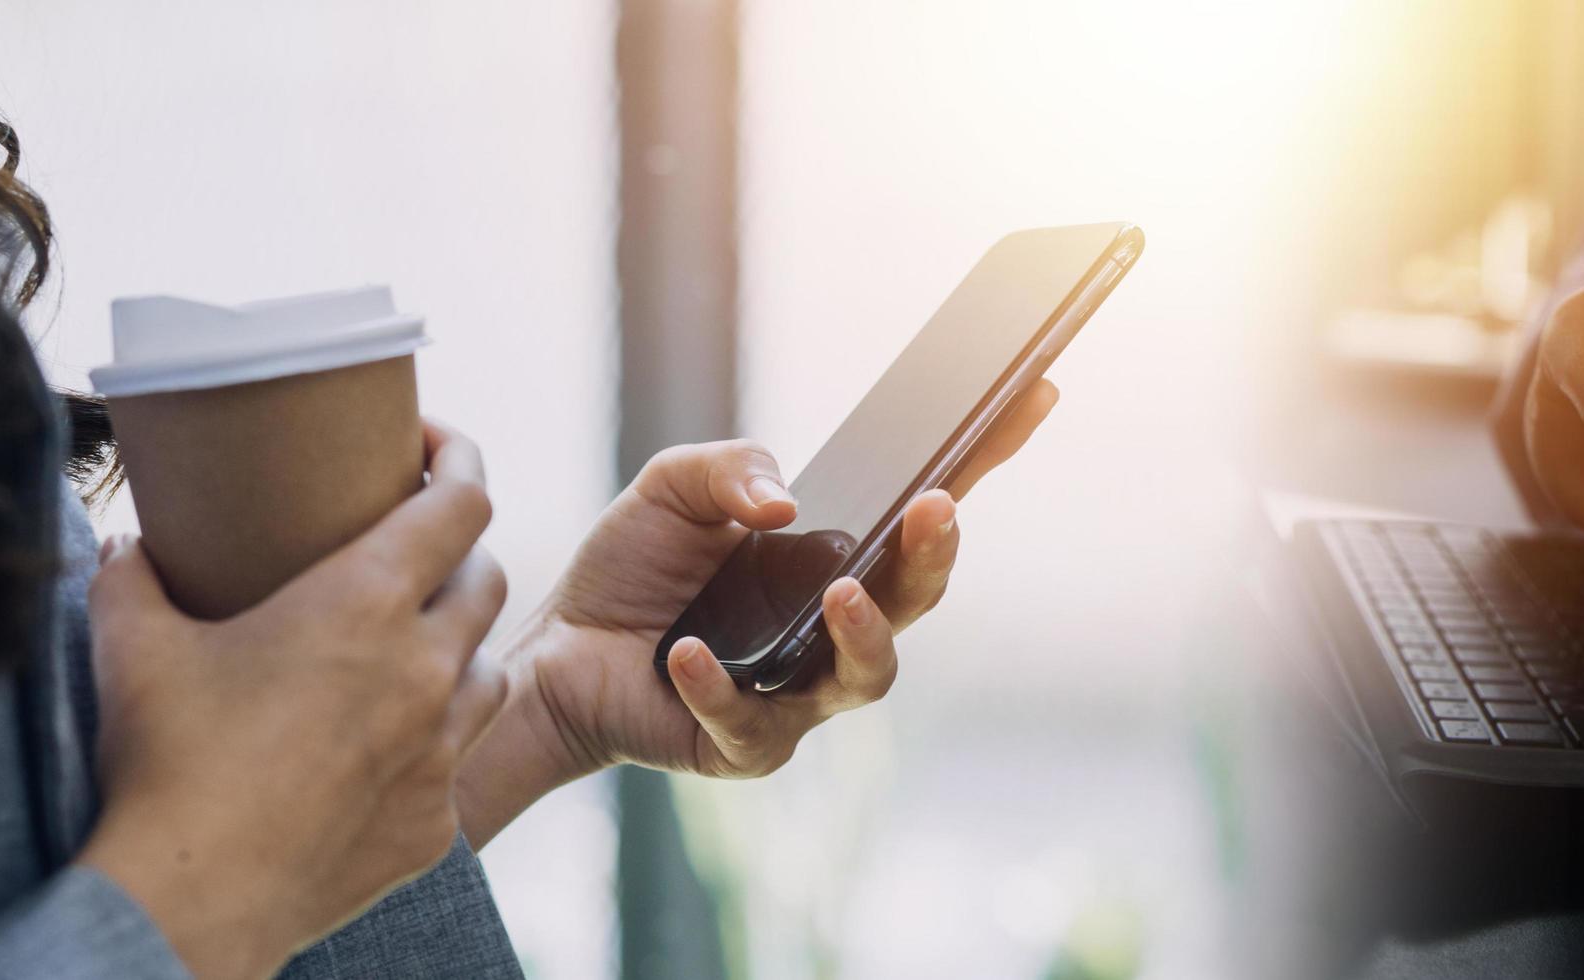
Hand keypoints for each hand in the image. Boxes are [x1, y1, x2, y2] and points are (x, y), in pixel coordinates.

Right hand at [78, 422, 507, 979]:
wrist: (194, 898)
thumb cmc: (164, 763)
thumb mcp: (131, 646)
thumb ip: (132, 576)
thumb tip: (126, 546)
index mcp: (366, 603)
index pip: (461, 502)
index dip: (458, 459)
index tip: (429, 446)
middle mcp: (426, 668)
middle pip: (485, 580)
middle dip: (456, 553)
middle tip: (410, 549)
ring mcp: (441, 749)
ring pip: (492, 670)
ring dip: (459, 647)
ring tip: (410, 645)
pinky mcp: (438, 818)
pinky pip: (458, 760)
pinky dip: (432, 740)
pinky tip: (386, 744)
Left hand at [453, 381, 1058, 840]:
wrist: (553, 653)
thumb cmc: (632, 569)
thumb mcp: (673, 486)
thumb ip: (731, 469)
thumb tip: (786, 504)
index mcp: (836, 557)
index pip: (923, 510)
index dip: (985, 453)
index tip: (1030, 392)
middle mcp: (836, 627)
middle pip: (917, 599)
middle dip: (934, 556)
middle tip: (933, 512)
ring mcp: (801, 693)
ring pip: (867, 677)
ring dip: (865, 634)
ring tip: (840, 595)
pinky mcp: (747, 746)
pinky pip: (751, 722)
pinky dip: (719, 685)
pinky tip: (688, 654)